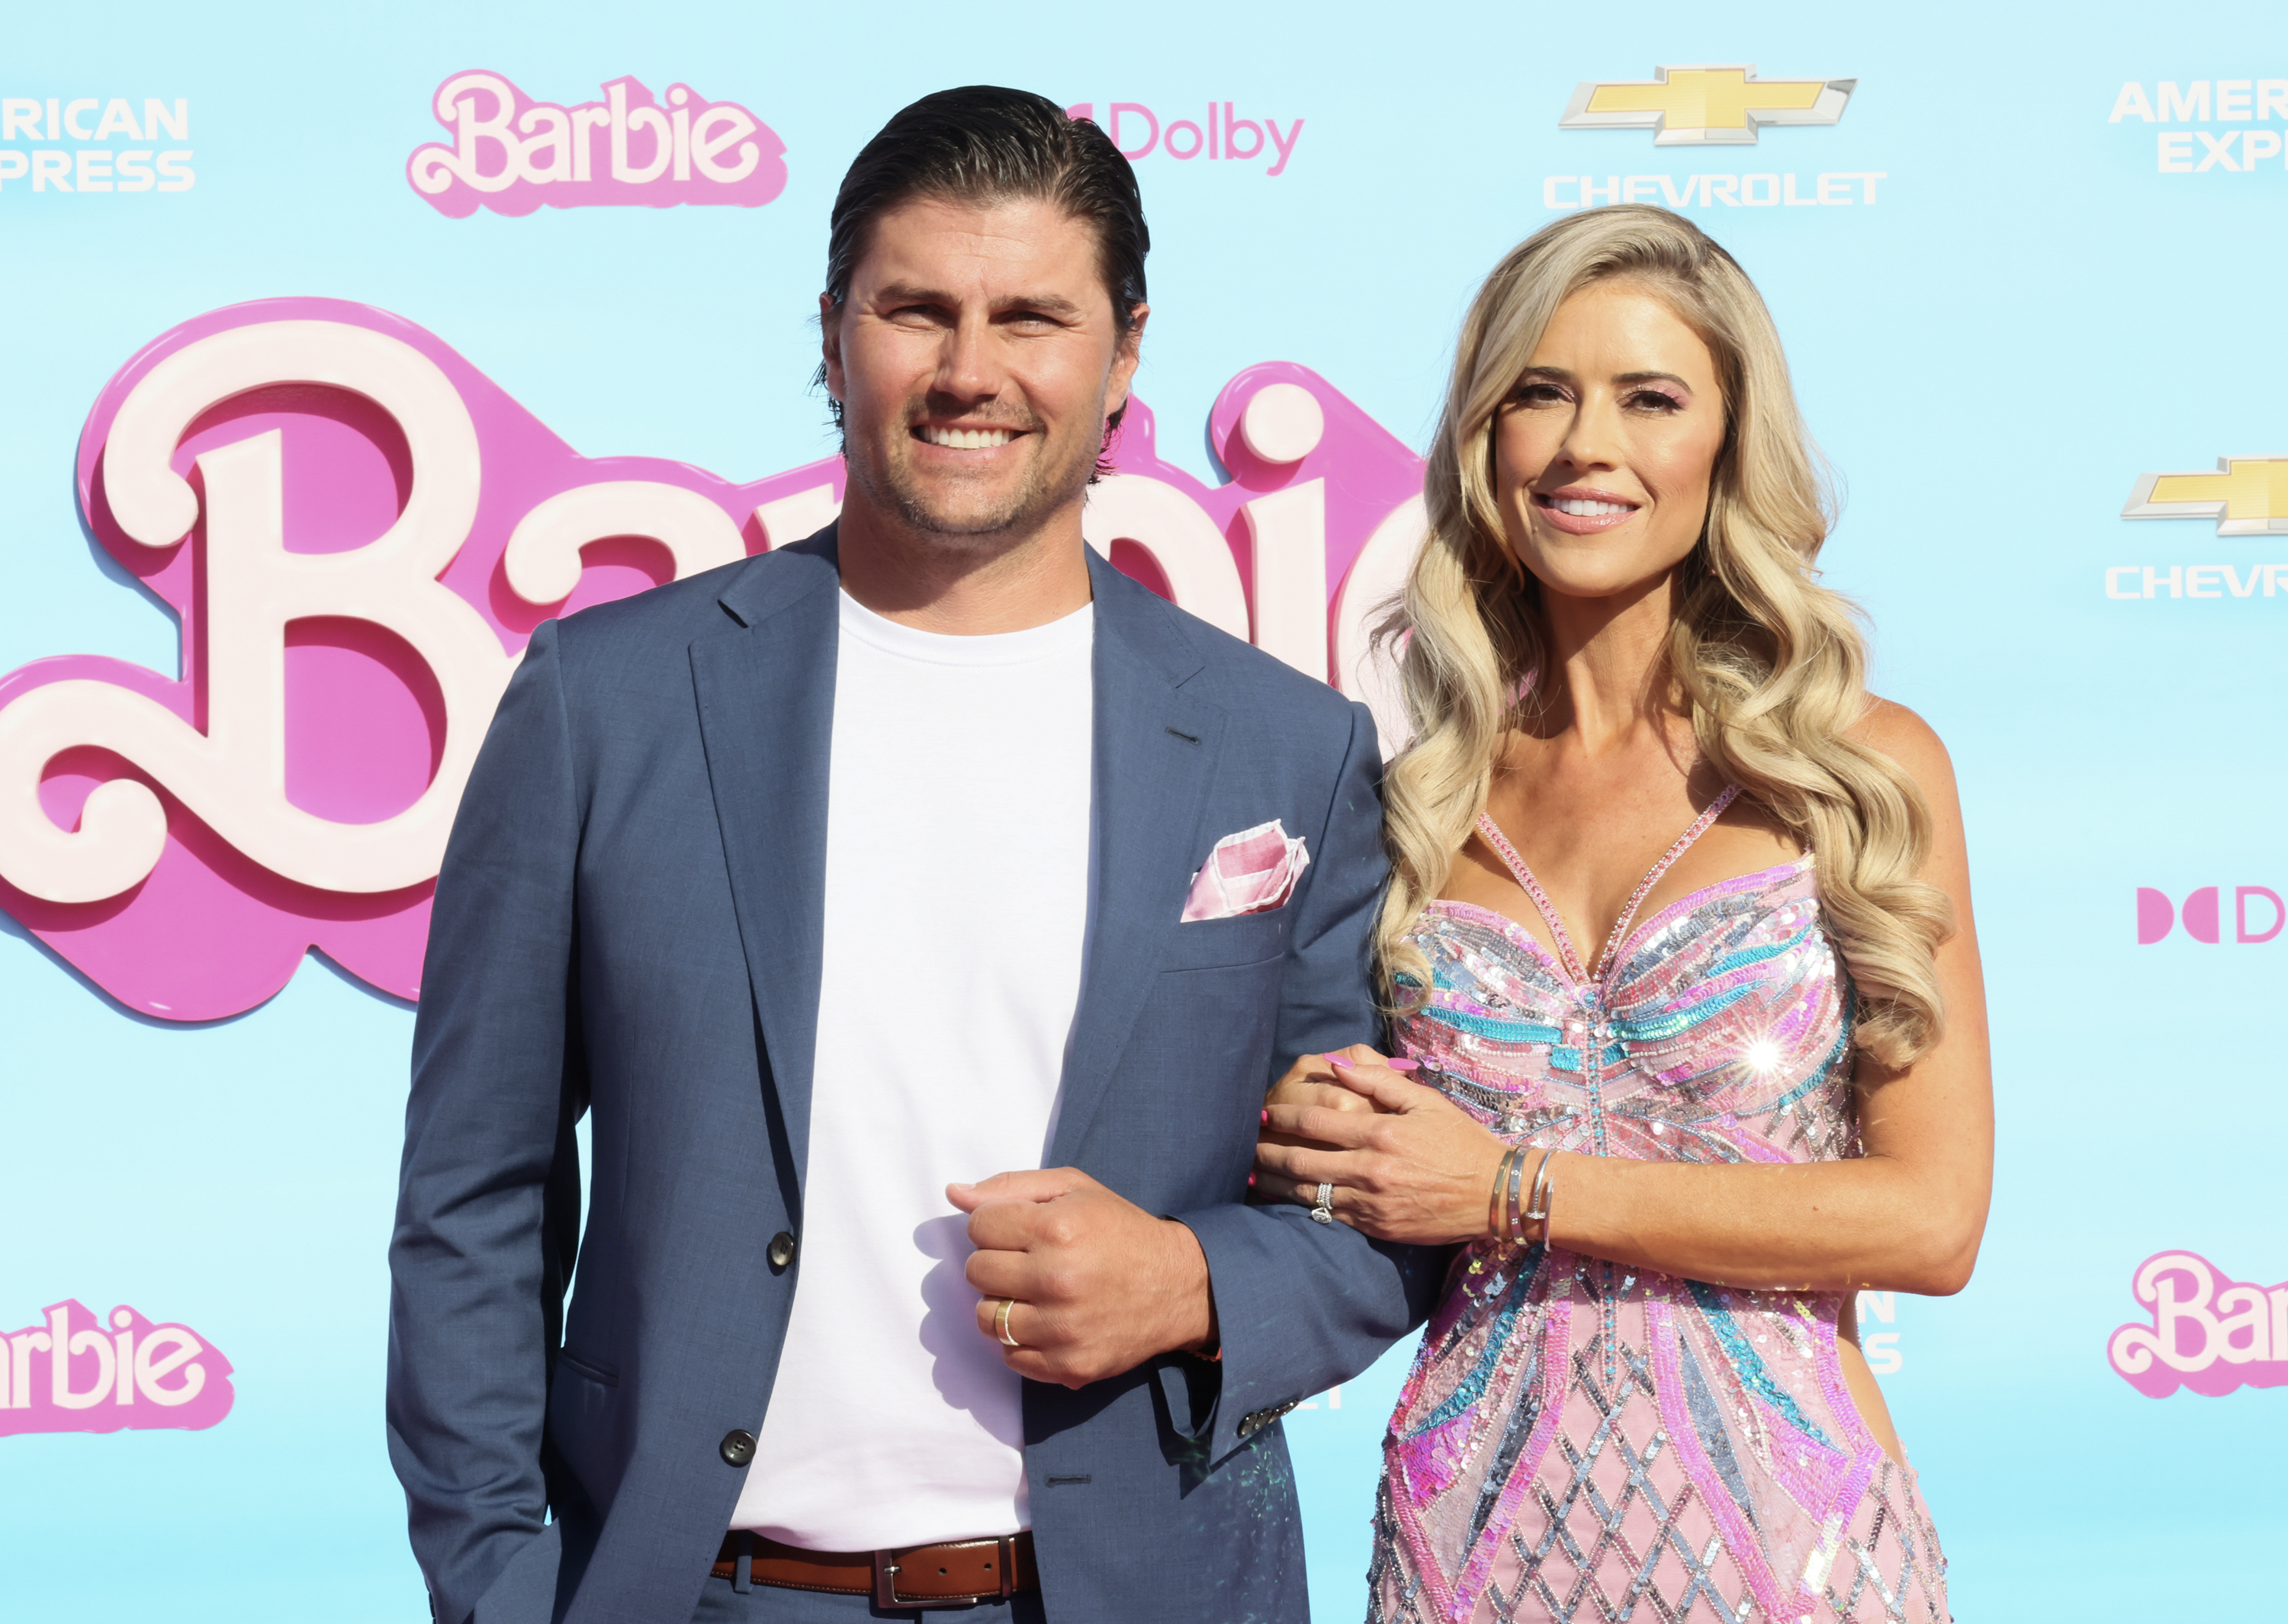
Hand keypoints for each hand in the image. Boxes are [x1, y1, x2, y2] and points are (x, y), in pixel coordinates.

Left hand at [949, 1168, 1214, 1388]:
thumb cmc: (1120, 1231)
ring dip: (1004, 1304)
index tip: (1021, 1230)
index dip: (996, 1225)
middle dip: (997, 1262)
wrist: (1177, 1286)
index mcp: (1057, 1229)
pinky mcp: (1069, 1366)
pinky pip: (1010, 1357)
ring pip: (986, 1319)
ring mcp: (1063, 1329)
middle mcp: (1057, 1280)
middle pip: (977, 1271)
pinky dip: (1022, 1341)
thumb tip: (953, 1193)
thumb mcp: (1074, 1190)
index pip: (979, 1227)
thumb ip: (1011, 1186)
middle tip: (1030, 1261)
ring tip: (1036, 1293)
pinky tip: (1049, 1322)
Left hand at [1254, 1056, 1510, 1243]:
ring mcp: (1371, 1202)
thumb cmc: (1459, 1141)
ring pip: (1308, 1192)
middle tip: (1247, 1145)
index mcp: (1380, 1132)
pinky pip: (1329, 1217)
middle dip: (1267, 1151)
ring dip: (1275, 1182)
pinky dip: (1302, 1208)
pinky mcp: (1376, 1227)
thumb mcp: (1425, 1101)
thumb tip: (1337, 1065)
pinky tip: (1285, 1201)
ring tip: (1253, 1174)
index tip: (1263, 1113)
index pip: (1314, 1121)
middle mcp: (1369, 1169)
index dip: (1282, 1116)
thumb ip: (1378, 1082)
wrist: (1494, 1193)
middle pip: (1301, 1160)